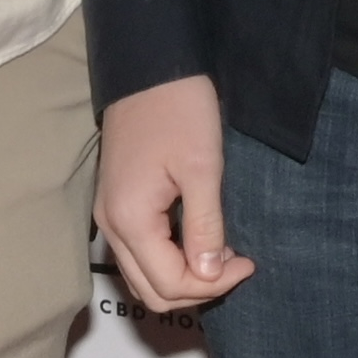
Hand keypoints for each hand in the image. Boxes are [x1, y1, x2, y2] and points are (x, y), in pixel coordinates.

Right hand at [96, 74, 255, 313]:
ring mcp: (110, 214)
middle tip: (236, 264)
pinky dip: (168, 260)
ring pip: (142, 275)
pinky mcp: (116, 203)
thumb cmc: (178, 109)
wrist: (150, 67)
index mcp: (130, 219)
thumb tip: (211, 275)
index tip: (247, 262)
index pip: (169, 283)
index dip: (213, 284)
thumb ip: (204, 227)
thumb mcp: (202, 169)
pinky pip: (139, 253)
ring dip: (183, 277)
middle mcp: (111, 224)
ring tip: (222, 254)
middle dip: (197, 289)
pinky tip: (199, 239)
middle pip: (151, 290)